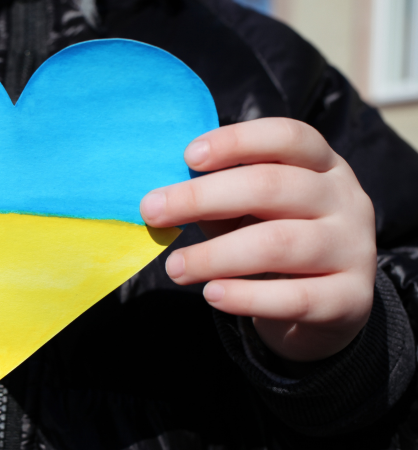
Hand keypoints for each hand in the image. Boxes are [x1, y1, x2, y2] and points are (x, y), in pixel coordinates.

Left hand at [140, 118, 376, 361]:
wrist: (329, 305)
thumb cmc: (275, 241)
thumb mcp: (252, 211)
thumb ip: (219, 199)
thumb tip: (161, 197)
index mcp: (321, 165)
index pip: (288, 137)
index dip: (236, 141)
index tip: (188, 156)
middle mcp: (344, 199)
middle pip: (272, 187)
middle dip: (202, 197)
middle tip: (152, 212)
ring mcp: (352, 248)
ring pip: (278, 244)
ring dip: (215, 255)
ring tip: (174, 268)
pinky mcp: (349, 298)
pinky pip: (294, 297)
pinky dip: (245, 296)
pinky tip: (211, 294)